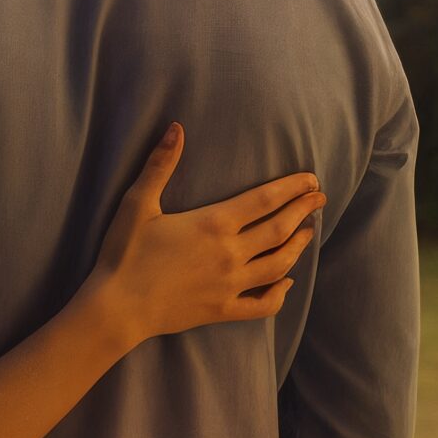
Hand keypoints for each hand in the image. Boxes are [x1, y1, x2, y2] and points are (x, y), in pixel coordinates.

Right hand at [80, 123, 323, 350]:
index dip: (292, 188)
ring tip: (309, 232)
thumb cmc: (125, 253)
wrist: (117, 307)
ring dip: (299, 246)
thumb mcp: (137, 203)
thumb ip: (160, 164)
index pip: (265, 200)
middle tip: (320, 199)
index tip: (311, 179)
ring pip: (279, 265)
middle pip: (280, 229)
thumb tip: (176, 128)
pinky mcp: (224, 310)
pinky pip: (263, 304)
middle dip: (303, 211)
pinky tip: (287, 283)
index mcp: (214, 224)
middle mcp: (230, 253)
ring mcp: (231, 285)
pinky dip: (280, 293)